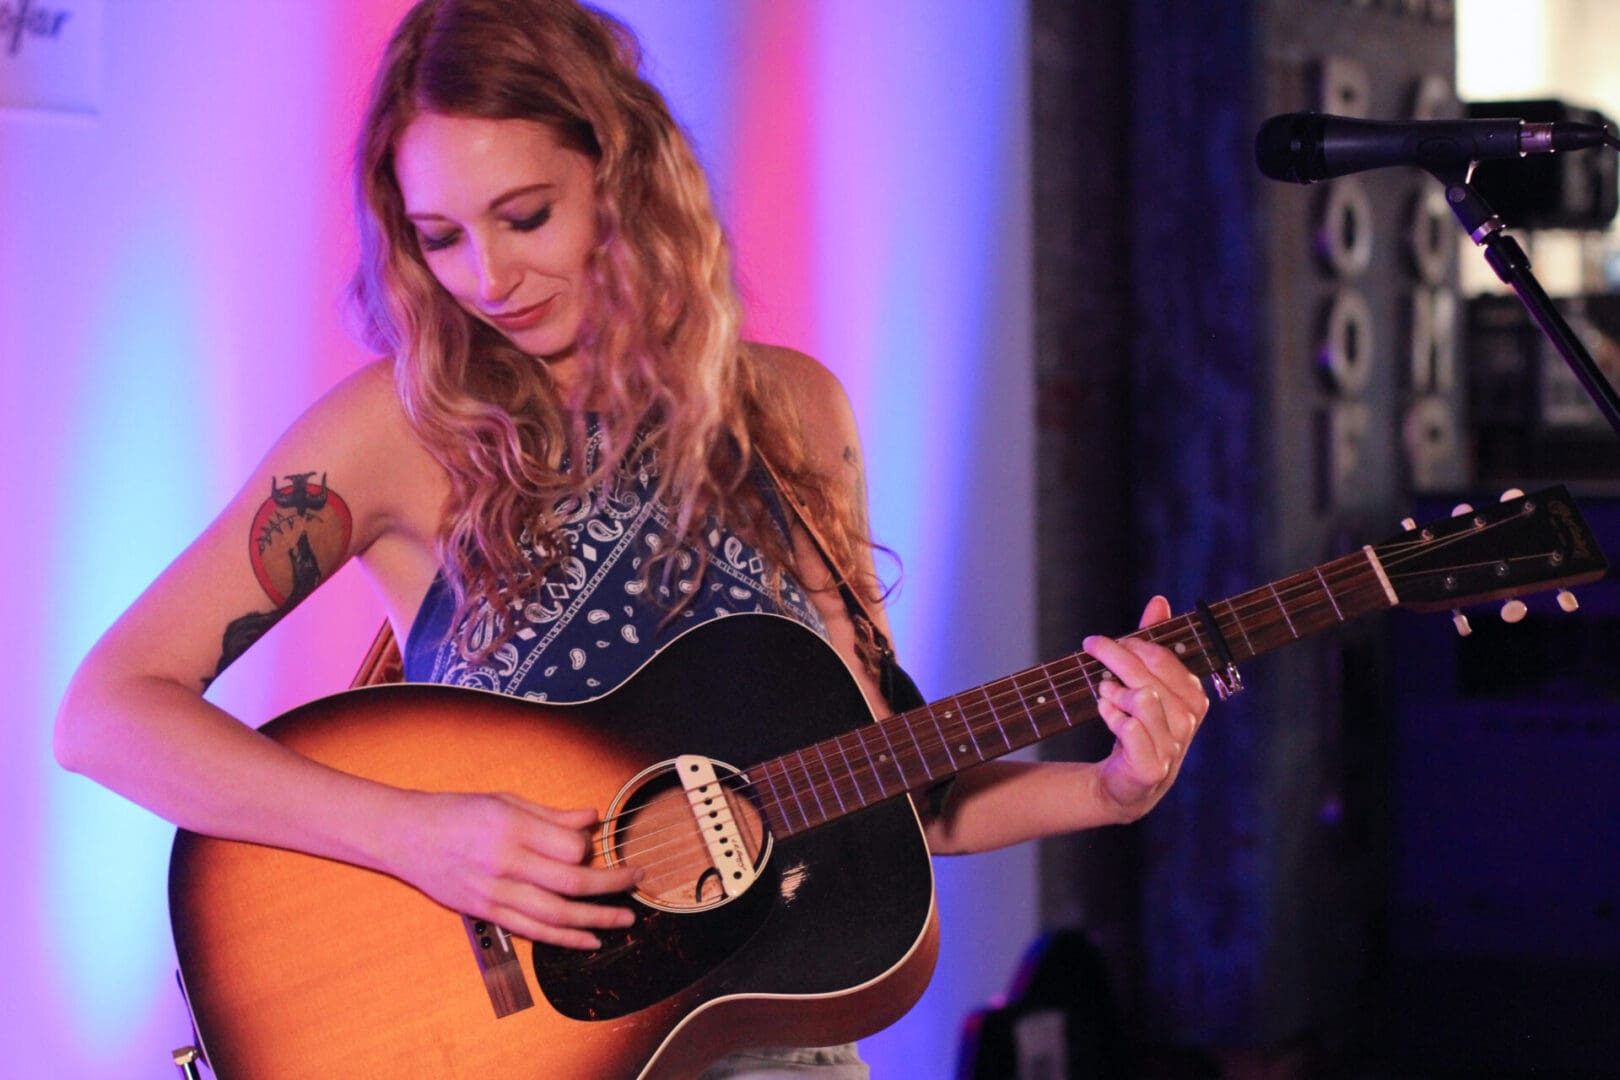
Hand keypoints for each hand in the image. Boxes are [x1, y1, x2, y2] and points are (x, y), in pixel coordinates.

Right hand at [392, 790, 642, 949]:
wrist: (406, 836)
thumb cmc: (457, 812)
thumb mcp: (505, 801)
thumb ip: (550, 815)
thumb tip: (591, 818)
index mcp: (512, 827)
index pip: (570, 846)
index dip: (590, 848)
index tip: (594, 845)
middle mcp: (505, 863)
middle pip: (571, 883)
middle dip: (612, 885)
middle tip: (637, 880)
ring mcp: (495, 892)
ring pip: (557, 914)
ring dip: (597, 919)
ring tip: (626, 918)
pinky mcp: (487, 912)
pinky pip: (533, 931)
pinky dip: (565, 938)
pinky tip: (590, 939)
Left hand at [1083, 595, 1208, 821]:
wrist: (1126, 782)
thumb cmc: (1138, 725)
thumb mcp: (1145, 682)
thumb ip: (1153, 644)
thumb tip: (1160, 601)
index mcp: (1193, 697)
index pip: (1166, 658)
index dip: (1134, 644)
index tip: (1106, 640)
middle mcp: (1188, 721)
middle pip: (1149, 676)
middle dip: (1115, 657)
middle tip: (1091, 647)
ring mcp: (1173, 746)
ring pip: (1143, 699)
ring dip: (1114, 691)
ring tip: (1103, 691)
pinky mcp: (1151, 768)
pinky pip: (1131, 729)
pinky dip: (1113, 716)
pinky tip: (1106, 712)